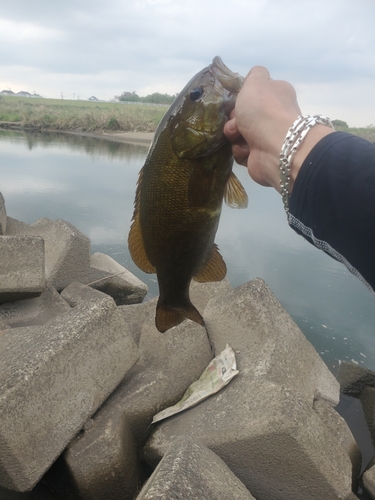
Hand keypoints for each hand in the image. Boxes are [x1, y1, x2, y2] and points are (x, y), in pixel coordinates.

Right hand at [224, 66, 333, 192]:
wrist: (275, 146)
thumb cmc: (263, 110)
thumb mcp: (256, 82)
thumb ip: (255, 74)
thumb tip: (255, 77)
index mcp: (276, 95)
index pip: (255, 94)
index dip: (242, 98)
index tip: (236, 101)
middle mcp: (273, 116)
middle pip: (244, 116)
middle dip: (235, 119)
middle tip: (236, 121)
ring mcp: (268, 137)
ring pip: (239, 134)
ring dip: (234, 135)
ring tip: (239, 136)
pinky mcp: (260, 156)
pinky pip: (241, 152)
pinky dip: (240, 150)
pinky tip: (247, 149)